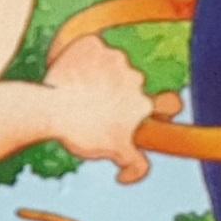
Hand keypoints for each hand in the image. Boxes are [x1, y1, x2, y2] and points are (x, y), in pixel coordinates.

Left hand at [38, 31, 179, 185]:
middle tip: (98, 103)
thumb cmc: (81, 133)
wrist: (49, 109)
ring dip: (101, 74)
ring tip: (78, 90)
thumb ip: (134, 164)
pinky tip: (69, 74)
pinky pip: (91, 48)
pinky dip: (82, 58)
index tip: (145, 112)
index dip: (164, 109)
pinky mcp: (92, 44)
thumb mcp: (112, 152)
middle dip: (120, 92)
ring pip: (112, 64)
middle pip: (134, 84)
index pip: (171, 104)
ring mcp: (114, 58)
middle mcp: (135, 78)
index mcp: (143, 104)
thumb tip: (126, 176)